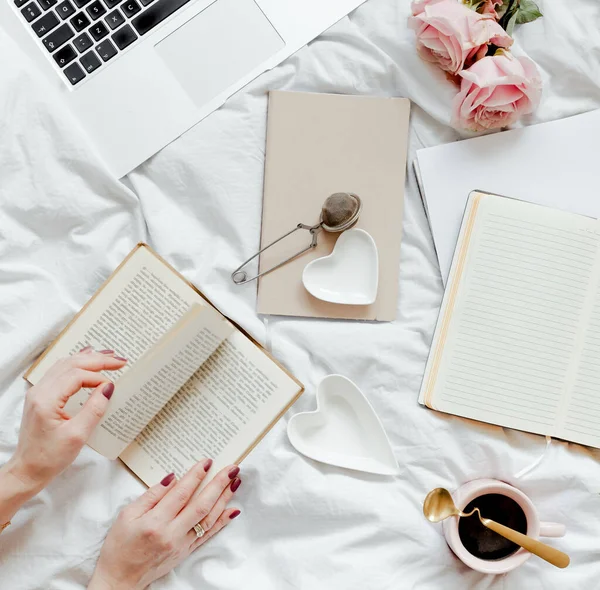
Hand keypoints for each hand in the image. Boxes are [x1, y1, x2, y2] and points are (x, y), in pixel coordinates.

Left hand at [9, 348, 126, 493]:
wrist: (27, 470)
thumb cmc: (50, 458)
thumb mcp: (77, 435)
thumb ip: (94, 409)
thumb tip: (108, 387)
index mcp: (46, 400)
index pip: (76, 376)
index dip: (98, 376)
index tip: (114, 385)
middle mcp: (39, 391)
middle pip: (71, 364)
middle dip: (97, 360)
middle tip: (120, 361)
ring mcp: (38, 392)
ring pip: (64, 364)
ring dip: (87, 359)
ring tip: (108, 356)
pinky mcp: (41, 396)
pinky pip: (59, 372)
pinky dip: (76, 364)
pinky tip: (86, 359)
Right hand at [89, 460, 241, 589]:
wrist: (120, 579)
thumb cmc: (119, 545)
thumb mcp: (127, 515)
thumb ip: (151, 495)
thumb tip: (172, 478)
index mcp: (155, 521)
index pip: (181, 494)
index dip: (196, 476)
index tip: (207, 462)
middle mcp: (172, 533)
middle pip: (201, 505)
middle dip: (218, 484)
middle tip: (232, 468)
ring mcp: (181, 544)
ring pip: (208, 519)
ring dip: (224, 499)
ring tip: (235, 482)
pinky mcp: (186, 552)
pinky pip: (208, 535)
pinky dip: (222, 522)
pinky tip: (233, 510)